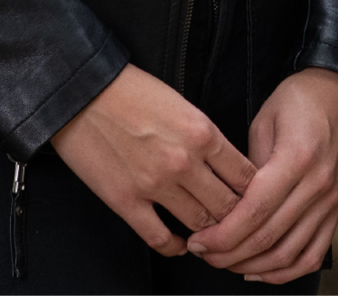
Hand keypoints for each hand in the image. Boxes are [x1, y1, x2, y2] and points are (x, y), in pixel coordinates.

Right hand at [50, 65, 254, 255]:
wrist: (81, 93)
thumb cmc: (131, 91)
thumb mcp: (182, 103)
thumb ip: (205, 136)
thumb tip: (224, 164)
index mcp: (203, 132)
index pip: (246, 176)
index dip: (256, 193)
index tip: (256, 200)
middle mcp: (184, 161)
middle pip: (228, 206)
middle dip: (238, 218)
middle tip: (240, 225)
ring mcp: (155, 184)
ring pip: (199, 225)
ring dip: (209, 234)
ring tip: (213, 236)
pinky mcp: (126, 201)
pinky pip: (159, 238)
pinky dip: (174, 247)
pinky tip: (180, 244)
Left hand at [188, 68, 337, 282]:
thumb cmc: (301, 100)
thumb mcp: (264, 121)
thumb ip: (247, 167)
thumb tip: (226, 206)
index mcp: (298, 159)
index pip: (254, 212)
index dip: (222, 235)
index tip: (198, 240)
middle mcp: (318, 186)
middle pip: (268, 238)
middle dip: (228, 254)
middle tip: (203, 253)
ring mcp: (331, 203)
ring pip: (287, 254)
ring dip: (251, 266)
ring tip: (225, 262)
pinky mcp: (337, 212)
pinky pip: (312, 256)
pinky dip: (284, 272)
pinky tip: (259, 271)